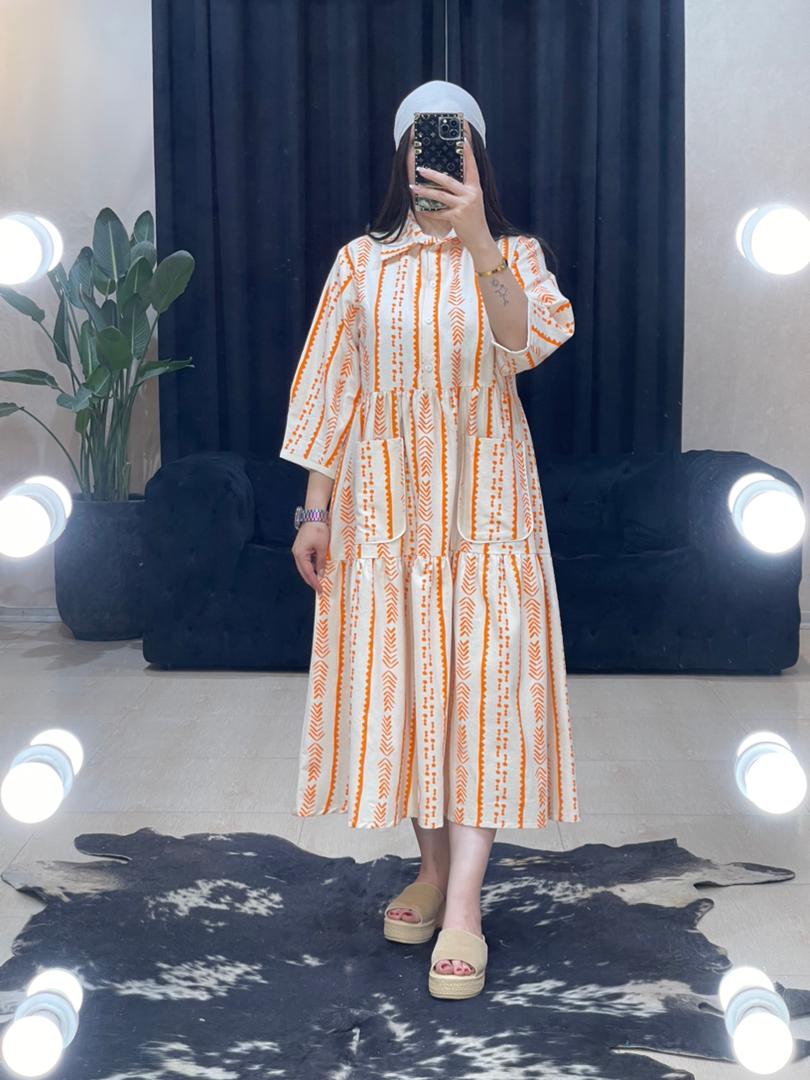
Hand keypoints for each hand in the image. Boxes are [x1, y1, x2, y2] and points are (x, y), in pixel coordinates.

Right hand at [292, 521, 329, 594]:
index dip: (314, 582)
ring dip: (311, 573)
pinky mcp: (302, 547)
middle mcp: (297, 553)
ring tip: (320, 581)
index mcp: (300, 554)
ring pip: (304, 566)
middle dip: (311, 580)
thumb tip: (321, 574)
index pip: (307, 573)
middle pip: (303, 571)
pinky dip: (311, 566)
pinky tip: (318, 569)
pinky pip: (306, 560)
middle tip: (319, 589)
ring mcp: (298, 550)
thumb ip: (321, 562)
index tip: (320, 590)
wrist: (315, 515)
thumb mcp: (322, 548)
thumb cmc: (318, 529)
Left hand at [410, 135, 491, 252]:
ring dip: (424, 192)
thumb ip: (463, 191)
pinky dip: (429, 211)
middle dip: (432, 174)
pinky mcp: (457, 217)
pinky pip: (438, 212)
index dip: (467, 153)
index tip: (462, 139)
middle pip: (448, 180)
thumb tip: (446, 181)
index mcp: (475, 188)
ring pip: (440, 195)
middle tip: (420, 169)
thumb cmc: (474, 220)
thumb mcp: (473, 202)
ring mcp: (464, 206)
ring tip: (412, 187)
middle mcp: (471, 195)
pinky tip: (421, 209)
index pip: (472, 166)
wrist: (480, 239)